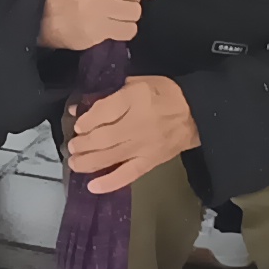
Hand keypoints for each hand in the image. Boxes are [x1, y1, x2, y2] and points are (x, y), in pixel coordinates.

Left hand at [64, 75, 200, 194]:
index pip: (105, 111)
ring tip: (74, 162)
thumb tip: (80, 107)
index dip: (88, 120)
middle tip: (72, 146)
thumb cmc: (164, 93)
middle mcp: (139, 123)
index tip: (78, 126)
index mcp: (136, 98)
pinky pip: (128, 175)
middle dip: (83, 144)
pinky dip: (110, 182)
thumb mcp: (137, 82)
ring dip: (88, 162)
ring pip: (111, 156)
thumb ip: (109, 94)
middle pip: (104, 137)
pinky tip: (93, 186)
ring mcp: (145, 146)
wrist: (197, 113)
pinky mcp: (151, 162)